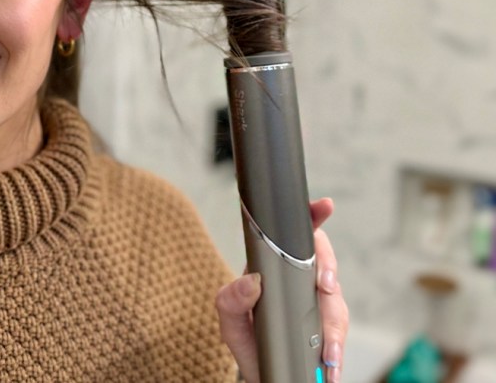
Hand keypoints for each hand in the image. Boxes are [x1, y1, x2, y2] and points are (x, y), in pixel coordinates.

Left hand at [214, 198, 348, 382]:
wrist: (263, 375)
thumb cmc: (248, 341)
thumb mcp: (230, 321)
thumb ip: (231, 299)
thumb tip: (251, 281)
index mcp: (273, 271)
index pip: (294, 237)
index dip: (311, 218)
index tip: (323, 206)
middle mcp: (299, 283)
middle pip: (324, 261)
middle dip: (327, 267)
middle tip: (323, 286)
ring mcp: (317, 305)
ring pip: (337, 299)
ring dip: (333, 324)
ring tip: (325, 348)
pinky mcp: (330, 329)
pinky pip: (342, 331)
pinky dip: (338, 346)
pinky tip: (331, 362)